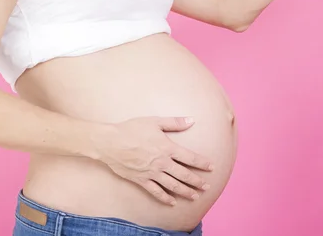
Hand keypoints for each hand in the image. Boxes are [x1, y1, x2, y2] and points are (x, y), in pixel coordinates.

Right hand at [96, 116, 213, 205]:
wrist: (110, 142)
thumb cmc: (132, 129)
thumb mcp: (155, 121)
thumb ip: (174, 122)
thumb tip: (191, 120)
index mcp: (167, 147)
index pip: (190, 157)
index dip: (202, 163)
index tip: (212, 167)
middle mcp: (162, 163)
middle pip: (184, 175)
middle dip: (197, 181)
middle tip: (207, 187)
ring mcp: (152, 173)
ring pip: (173, 185)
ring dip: (186, 191)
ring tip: (195, 196)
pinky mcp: (142, 180)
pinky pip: (156, 192)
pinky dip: (165, 198)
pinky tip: (173, 202)